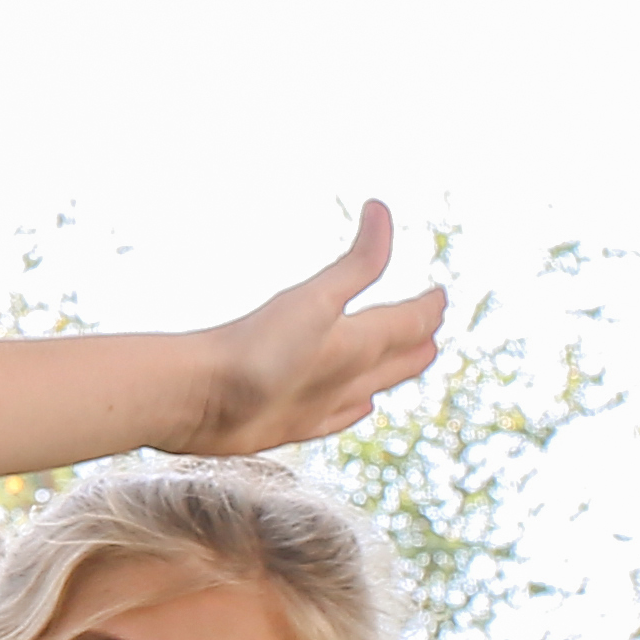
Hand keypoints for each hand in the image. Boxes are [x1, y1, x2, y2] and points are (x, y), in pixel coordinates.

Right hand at [171, 203, 446, 455]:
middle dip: (418, 340)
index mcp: (361, 347)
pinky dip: (357, 407)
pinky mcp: (293, 428)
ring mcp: (323, 409)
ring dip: (393, 372)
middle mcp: (350, 381)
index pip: (411, 324)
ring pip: (373, 389)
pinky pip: (340, 418)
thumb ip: (357, 259)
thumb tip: (383, 211)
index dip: (429, 307)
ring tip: (406, 362)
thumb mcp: (313, 294)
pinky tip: (360, 406)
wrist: (200, 399)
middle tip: (432, 328)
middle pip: (399, 360)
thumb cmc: (254, 347)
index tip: (440, 296)